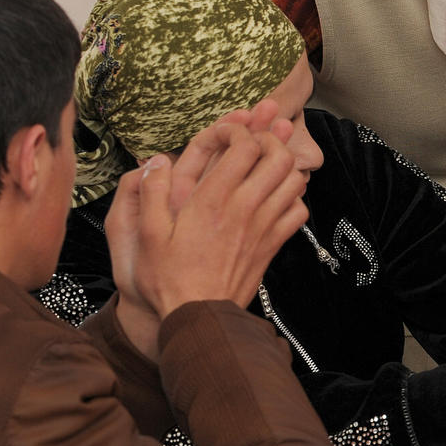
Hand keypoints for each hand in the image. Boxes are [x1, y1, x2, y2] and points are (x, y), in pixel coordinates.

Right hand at [105, 117, 307, 356]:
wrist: (199, 315)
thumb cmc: (168, 277)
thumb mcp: (147, 233)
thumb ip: (151, 192)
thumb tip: (156, 161)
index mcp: (212, 199)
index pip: (244, 145)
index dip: (238, 130)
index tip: (224, 134)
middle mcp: (244, 208)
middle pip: (278, 156)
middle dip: (269, 140)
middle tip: (252, 143)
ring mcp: (264, 226)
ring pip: (295, 180)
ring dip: (284, 166)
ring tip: (265, 166)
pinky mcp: (274, 244)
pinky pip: (299, 210)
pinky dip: (293, 197)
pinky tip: (274, 197)